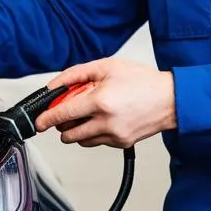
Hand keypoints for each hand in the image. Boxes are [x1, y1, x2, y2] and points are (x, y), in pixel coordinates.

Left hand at [34, 58, 176, 147]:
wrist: (171, 99)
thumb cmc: (143, 81)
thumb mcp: (108, 66)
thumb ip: (77, 74)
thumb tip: (56, 85)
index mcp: (100, 101)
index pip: (63, 115)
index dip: (46, 119)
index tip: (39, 122)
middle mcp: (106, 122)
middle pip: (68, 134)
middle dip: (61, 126)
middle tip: (66, 114)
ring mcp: (114, 136)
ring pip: (81, 141)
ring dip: (77, 131)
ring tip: (88, 115)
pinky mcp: (122, 143)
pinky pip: (97, 142)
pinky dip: (94, 133)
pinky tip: (103, 119)